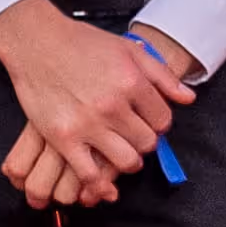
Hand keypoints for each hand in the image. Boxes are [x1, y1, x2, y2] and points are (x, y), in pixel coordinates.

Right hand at [0, 6, 179, 196]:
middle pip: (147, 143)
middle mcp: (113, 106)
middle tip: (133, 136)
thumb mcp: (130, 50)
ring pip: (126, 161)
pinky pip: (88, 173)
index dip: (158, 124)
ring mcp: (88, 124)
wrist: (37, 42)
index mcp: (132, 83)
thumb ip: (162, 76)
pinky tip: (102, 182)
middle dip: (144, 142)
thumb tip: (188, 98)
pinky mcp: (63, 138)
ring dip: (128, 161)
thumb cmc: (82, 44)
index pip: (163, 120)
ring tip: (121, 153)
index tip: (148, 123)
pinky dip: (98, 184)